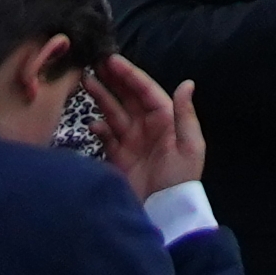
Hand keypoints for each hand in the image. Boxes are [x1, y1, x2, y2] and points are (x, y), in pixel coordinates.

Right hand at [84, 56, 206, 201]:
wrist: (164, 214)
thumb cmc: (180, 179)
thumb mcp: (189, 146)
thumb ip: (184, 115)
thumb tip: (187, 83)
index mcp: (166, 119)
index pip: (145, 90)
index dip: (129, 74)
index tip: (112, 59)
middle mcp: (147, 126)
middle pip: (127, 97)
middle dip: (112, 80)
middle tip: (94, 62)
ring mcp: (131, 142)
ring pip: (114, 112)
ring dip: (101, 97)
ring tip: (86, 81)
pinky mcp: (118, 158)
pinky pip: (106, 136)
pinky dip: (99, 127)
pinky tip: (94, 123)